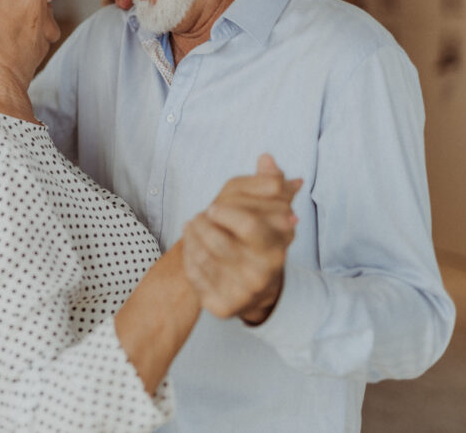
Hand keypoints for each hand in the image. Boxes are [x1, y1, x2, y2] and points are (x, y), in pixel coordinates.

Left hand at [182, 154, 301, 323]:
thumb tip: (265, 158)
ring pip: (202, 257)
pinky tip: (192, 247)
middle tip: (198, 216)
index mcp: (276, 247)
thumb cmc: (261, 238)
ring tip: (192, 226)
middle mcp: (261, 273)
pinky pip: (194, 276)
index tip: (214, 206)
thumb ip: (270, 183)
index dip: (227, 212)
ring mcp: (242, 293)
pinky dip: (189, 257)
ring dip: (192, 237)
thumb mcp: (271, 210)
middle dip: (203, 225)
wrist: (258, 286)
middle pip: (219, 242)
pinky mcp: (222, 306)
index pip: (250, 225)